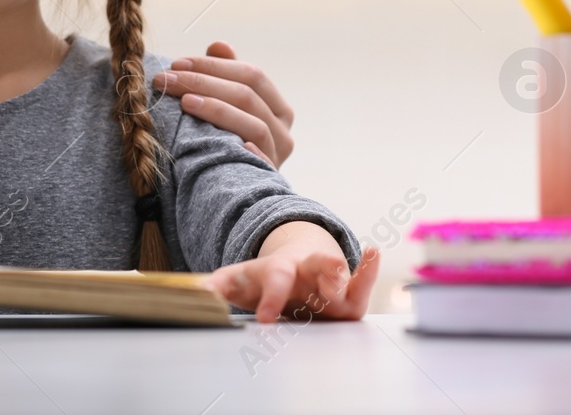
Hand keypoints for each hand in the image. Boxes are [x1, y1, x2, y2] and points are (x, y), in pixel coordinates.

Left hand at [152, 41, 294, 165]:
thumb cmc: (227, 142)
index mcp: (277, 106)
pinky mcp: (267, 178)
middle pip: (247, 95)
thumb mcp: (227, 107)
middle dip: (204, 82)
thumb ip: (225, 75)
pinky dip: (245, 149)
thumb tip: (219, 45)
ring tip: (184, 102)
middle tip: (167, 80)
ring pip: (252, 124)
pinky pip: (259, 160)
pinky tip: (217, 139)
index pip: (251, 74)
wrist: (233, 193)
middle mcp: (283, 129)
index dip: (213, 66)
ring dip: (215, 109)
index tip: (177, 64)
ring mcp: (277, 154)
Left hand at [209, 221, 379, 323]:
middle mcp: (306, 270)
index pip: (275, 280)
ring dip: (349, 276)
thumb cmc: (262, 280)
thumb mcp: (240, 282)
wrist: (292, 267)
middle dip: (322, 270)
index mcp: (278, 270)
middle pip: (314, 265)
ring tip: (354, 270)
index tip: (265, 318)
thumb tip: (197, 291)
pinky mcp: (348, 294)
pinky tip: (374, 252)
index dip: (270, 298)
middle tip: (333, 273)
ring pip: (341, 278)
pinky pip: (361, 281)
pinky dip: (369, 270)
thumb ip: (221, 286)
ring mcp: (328, 280)